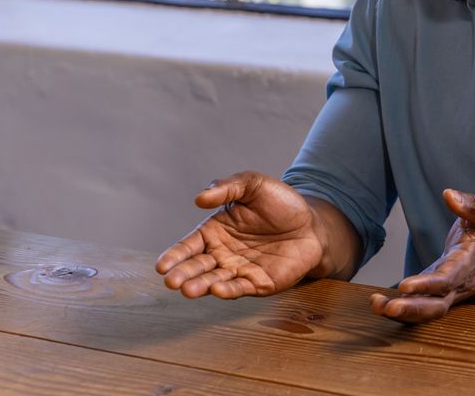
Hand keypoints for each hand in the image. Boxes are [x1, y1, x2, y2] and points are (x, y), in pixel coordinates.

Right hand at [155, 171, 325, 298]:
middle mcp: (222, 253)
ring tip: (188, 289)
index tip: (161, 266)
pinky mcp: (259, 283)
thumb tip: (199, 199)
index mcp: (215, 231)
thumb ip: (227, 187)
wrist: (313, 222)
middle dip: (183, 274)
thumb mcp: (253, 184)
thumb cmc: (281, 203)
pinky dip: (228, 290)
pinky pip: (241, 288)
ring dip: (201, 285)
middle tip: (172, 281)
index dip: (174, 255)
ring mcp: (239, 270)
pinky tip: (218, 290)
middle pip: (197, 266)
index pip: (189, 245)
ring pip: (215, 280)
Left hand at [369, 189, 474, 323]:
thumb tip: (449, 194)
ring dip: (403, 314)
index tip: (404, 286)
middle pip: (437, 305)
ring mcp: (447, 294)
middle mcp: (458, 285)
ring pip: (428, 311)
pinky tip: (379, 305)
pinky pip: (420, 308)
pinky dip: (401, 311)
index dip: (428, 285)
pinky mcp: (435, 296)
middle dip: (413, 309)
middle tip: (389, 308)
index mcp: (468, 264)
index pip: (448, 279)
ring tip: (377, 306)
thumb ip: (470, 205)